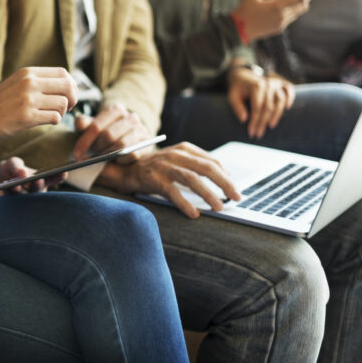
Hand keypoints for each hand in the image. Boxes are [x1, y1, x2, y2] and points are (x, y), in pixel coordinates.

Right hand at [0, 67, 77, 140]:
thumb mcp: (16, 83)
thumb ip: (36, 81)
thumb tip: (65, 85)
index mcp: (28, 72)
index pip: (64, 73)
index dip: (71, 86)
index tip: (66, 96)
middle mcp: (29, 82)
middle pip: (68, 86)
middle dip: (73, 99)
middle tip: (66, 108)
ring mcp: (28, 99)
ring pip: (63, 103)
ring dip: (62, 112)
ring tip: (51, 115)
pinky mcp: (26, 116)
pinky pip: (55, 117)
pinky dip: (54, 121)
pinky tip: (44, 121)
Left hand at [0, 157, 65, 195]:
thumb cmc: (6, 170)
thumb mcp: (11, 163)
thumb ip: (17, 165)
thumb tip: (22, 173)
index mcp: (39, 179)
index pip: (51, 178)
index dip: (58, 176)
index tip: (64, 172)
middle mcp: (34, 191)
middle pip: (39, 189)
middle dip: (38, 184)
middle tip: (37, 180)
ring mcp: (23, 200)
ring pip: (25, 197)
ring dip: (21, 190)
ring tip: (16, 185)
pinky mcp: (11, 205)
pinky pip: (11, 201)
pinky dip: (9, 193)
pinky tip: (6, 187)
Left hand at [72, 103, 151, 163]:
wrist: (127, 143)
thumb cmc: (105, 134)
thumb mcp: (93, 127)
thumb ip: (84, 123)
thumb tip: (80, 124)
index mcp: (116, 110)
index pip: (96, 126)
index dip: (84, 141)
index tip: (76, 154)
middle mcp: (131, 118)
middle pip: (109, 135)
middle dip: (96, 148)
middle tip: (89, 157)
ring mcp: (141, 130)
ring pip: (121, 145)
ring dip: (108, 155)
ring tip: (101, 158)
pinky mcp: (147, 144)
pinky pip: (132, 154)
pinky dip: (121, 160)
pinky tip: (115, 160)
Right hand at [97, 142, 239, 218]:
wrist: (125, 169)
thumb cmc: (155, 168)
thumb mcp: (177, 161)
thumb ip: (197, 166)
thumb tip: (226, 178)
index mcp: (184, 149)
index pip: (212, 161)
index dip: (226, 176)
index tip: (235, 190)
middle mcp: (175, 155)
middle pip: (206, 168)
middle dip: (224, 183)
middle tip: (236, 197)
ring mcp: (163, 166)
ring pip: (192, 179)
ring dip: (208, 194)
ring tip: (219, 207)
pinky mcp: (152, 179)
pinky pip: (172, 192)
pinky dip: (184, 203)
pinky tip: (194, 213)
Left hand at [227, 70, 294, 138]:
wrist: (243, 77)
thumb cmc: (238, 89)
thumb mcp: (232, 97)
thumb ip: (237, 107)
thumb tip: (244, 120)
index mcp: (255, 86)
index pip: (257, 107)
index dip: (255, 121)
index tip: (251, 132)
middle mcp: (267, 83)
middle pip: (268, 106)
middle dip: (263, 122)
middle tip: (259, 134)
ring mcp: (276, 82)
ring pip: (280, 100)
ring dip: (277, 115)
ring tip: (270, 126)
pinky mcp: (281, 83)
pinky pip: (289, 89)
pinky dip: (291, 97)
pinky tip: (288, 108)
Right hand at [233, 0, 320, 40]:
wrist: (238, 28)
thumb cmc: (244, 8)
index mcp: (277, 6)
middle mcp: (282, 16)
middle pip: (303, 6)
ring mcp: (281, 24)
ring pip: (298, 13)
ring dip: (301, 4)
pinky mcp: (278, 29)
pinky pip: (291, 18)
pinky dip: (293, 11)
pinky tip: (292, 5)